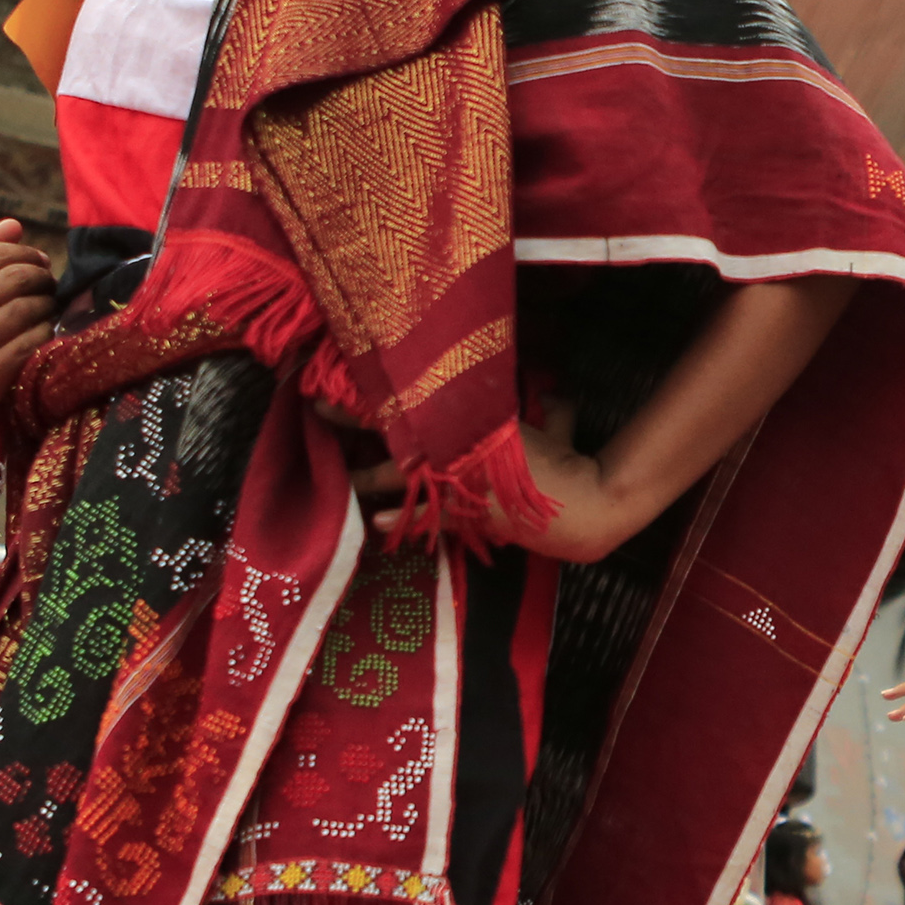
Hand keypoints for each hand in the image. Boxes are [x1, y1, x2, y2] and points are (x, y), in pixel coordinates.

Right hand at [0, 220, 58, 431]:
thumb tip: (15, 226)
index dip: (24, 253)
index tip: (37, 259)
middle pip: (14, 281)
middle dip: (40, 276)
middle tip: (47, 281)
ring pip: (25, 313)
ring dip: (46, 304)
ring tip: (47, 303)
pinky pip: (28, 347)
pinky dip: (43, 333)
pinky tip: (42, 330)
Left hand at [352, 408, 636, 562]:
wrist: (584, 509)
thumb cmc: (569, 462)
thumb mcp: (556, 423)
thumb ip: (552, 409)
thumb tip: (556, 394)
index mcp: (477, 423)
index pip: (417, 402)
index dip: (377, 393)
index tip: (341, 381)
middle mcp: (463, 451)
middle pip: (400, 434)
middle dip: (359, 422)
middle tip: (320, 412)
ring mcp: (462, 487)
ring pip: (406, 476)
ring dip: (372, 474)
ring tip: (341, 475)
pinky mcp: (468, 518)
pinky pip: (428, 516)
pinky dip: (403, 519)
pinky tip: (375, 522)